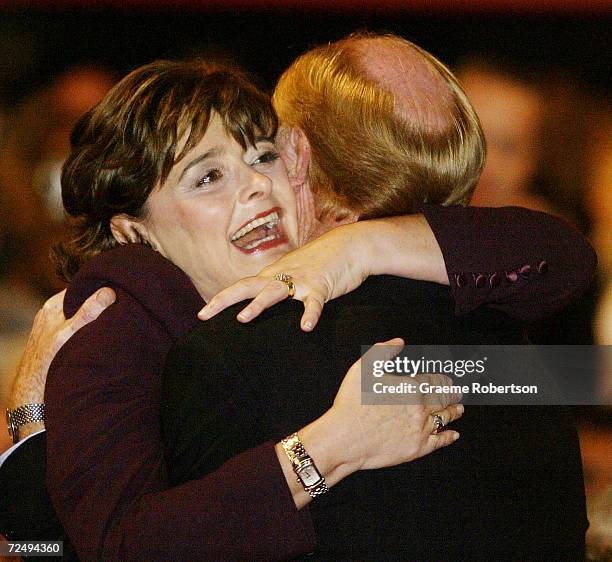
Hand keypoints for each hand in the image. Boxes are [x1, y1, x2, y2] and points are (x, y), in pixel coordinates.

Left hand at [9, 288, 115, 427]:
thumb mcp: (71, 333)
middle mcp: (50, 314)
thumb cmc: (48, 360)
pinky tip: (95, 337)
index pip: (79, 288)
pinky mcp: (55, 340)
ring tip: (109, 322)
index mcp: (53, 306)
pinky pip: (75, 329)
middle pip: (79, 302)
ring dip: (91, 319)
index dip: (97, 288)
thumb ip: (88, 312)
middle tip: (117, 307)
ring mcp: (52, 327)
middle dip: (96, 304)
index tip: (115, 291)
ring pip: (77, 316)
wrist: (34, 389)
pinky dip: (85, 330)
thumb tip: (108, 292)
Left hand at [199, 223, 370, 330]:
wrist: (350, 246)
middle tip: (204, 314)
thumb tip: (263, 303)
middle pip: (248, 286)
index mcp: (273, 274)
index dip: (221, 299)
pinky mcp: (322, 286)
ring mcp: (301, 280)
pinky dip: (310, 314)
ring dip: (259, 304)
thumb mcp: (294, 273)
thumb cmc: (321, 263)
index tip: (202, 314)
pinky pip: (314, 302)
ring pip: (275, 291)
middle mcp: (282, 275)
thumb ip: (279, 286)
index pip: (241, 286)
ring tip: (243, 318)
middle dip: (225, 299)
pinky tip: (306, 327)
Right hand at [330, 338, 462, 471]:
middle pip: (444, 399)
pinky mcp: (416, 448)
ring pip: (444, 419)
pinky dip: (448, 437)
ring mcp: (420, 430)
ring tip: (459, 410)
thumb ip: (383, 350)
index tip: (448, 380)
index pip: (435, 382)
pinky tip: (453, 435)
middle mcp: (421, 409)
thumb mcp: (364, 367)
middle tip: (459, 393)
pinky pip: (439, 441)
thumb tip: (398, 342)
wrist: (346, 437)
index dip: (444, 380)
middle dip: (453, 395)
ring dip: (454, 413)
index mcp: (412, 388)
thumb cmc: (353, 404)